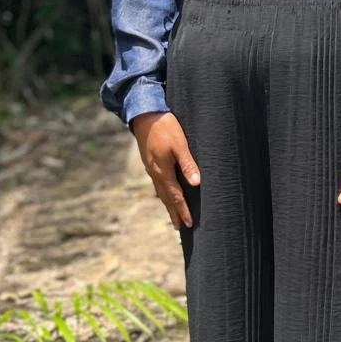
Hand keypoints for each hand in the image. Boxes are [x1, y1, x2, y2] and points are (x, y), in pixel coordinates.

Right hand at [130, 111, 199, 229]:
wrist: (144, 114)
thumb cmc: (165, 127)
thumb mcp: (180, 144)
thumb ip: (188, 164)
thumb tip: (196, 184)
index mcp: (163, 171)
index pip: (175, 196)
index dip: (183, 210)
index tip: (189, 223)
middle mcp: (155, 172)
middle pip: (166, 197)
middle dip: (173, 212)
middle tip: (179, 227)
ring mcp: (150, 167)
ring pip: (160, 191)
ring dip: (167, 204)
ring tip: (172, 214)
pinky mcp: (149, 161)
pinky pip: (157, 182)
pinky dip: (162, 192)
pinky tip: (164, 191)